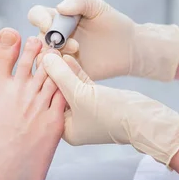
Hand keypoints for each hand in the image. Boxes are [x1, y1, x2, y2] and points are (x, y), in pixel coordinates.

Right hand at [28, 0, 178, 81]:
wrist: (129, 48)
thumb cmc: (113, 24)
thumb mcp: (98, 7)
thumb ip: (80, 2)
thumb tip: (59, 7)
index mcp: (58, 18)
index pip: (37, 15)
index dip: (39, 19)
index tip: (50, 24)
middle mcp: (55, 37)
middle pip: (37, 39)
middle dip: (50, 42)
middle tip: (74, 45)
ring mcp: (60, 56)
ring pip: (43, 58)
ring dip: (53, 58)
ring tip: (76, 54)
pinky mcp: (68, 72)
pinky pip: (54, 74)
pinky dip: (60, 72)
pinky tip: (74, 69)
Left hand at [42, 53, 178, 165]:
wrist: (145, 119)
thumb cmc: (112, 114)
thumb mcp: (81, 94)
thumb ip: (62, 75)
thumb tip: (45, 57)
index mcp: (64, 129)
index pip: (46, 101)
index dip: (40, 80)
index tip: (33, 60)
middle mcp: (73, 121)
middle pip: (56, 92)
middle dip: (51, 73)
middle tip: (41, 52)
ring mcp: (85, 110)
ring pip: (69, 86)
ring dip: (63, 69)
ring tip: (54, 49)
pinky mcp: (97, 100)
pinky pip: (81, 83)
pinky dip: (76, 71)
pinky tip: (69, 56)